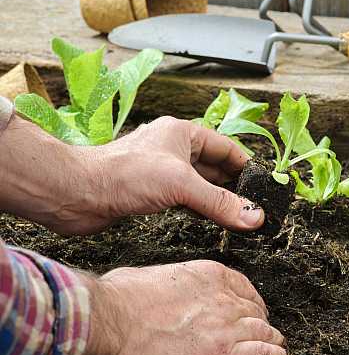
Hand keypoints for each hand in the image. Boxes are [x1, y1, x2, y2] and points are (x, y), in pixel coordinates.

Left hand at [0, 115, 262, 234]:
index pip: (226, 147)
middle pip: (215, 166)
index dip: (246, 165)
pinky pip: (185, 199)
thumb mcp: (181, 185)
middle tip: (256, 205)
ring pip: (200, 184)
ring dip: (218, 198)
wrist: (78, 194)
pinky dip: (201, 208)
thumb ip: (220, 201)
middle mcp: (173, 149)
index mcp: (183, 133)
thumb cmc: (124, 175)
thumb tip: (255, 216)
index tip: (264, 185)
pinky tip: (212, 220)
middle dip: (235, 185)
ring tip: (240, 215)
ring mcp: (162, 171)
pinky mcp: (151, 192)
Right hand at [74, 260, 285, 354]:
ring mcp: (225, 327)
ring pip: (262, 332)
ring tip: (277, 344)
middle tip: (264, 329)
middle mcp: (223, 298)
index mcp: (210, 274)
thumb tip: (167, 289)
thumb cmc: (122, 296)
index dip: (253, 299)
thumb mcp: (154, 274)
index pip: (244, 286)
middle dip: (261, 320)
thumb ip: (173, 282)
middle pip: (255, 310)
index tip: (254, 307)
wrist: (112, 321)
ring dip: (271, 338)